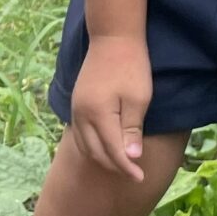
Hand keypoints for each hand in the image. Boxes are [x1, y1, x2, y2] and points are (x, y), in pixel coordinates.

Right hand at [69, 36, 152, 180]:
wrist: (112, 37)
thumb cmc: (131, 66)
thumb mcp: (138, 99)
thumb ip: (131, 130)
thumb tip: (130, 158)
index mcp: (98, 114)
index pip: (113, 151)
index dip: (127, 168)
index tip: (140, 178)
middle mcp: (82, 115)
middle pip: (95, 152)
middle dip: (114, 166)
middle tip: (133, 174)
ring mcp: (76, 109)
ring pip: (84, 145)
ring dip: (101, 158)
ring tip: (120, 164)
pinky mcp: (76, 104)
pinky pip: (80, 134)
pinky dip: (91, 146)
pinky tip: (103, 147)